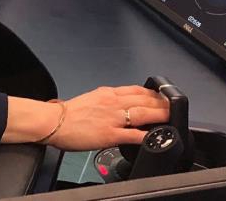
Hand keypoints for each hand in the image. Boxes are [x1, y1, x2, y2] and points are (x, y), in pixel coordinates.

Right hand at [47, 86, 169, 151]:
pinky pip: (132, 135)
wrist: (53, 122)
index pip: (136, 89)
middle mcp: (112, 103)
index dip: (152, 93)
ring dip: (158, 115)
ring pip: (141, 113)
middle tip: (172, 105)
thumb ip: (107, 101)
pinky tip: (154, 136)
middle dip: (160, 103)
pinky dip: (145, 135)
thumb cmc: (68, 113)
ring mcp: (112, 118)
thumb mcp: (91, 98)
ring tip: (169, 116)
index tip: (162, 96)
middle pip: (143, 100)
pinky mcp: (109, 134)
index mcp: (108, 93)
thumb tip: (118, 105)